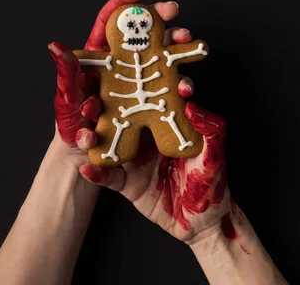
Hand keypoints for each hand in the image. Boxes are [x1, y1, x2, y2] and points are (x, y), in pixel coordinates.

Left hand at [47, 0, 194, 167]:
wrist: (87, 159)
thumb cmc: (72, 130)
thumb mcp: (68, 102)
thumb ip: (67, 75)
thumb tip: (55, 46)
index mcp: (97, 61)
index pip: (108, 24)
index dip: (122, 4)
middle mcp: (119, 67)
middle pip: (141, 35)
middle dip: (160, 20)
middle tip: (174, 13)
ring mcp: (136, 84)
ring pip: (160, 58)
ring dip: (176, 47)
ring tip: (186, 45)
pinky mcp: (149, 102)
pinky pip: (168, 88)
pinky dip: (181, 84)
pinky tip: (187, 87)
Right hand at [79, 101, 229, 242]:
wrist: (204, 222)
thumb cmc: (212, 183)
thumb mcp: (214, 153)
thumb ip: (209, 128)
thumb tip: (191, 103)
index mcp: (167, 126)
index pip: (152, 99)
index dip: (142, 86)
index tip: (137, 76)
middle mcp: (148, 139)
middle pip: (122, 116)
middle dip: (104, 105)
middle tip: (92, 99)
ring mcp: (136, 161)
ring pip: (109, 143)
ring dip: (93, 136)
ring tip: (84, 133)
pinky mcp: (129, 184)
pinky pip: (109, 177)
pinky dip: (97, 173)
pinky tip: (87, 168)